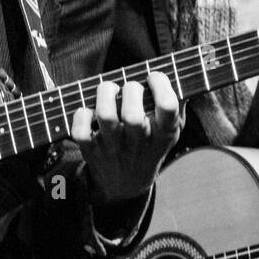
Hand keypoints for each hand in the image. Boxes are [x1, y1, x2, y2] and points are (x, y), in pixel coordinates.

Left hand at [70, 73, 180, 205]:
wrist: (127, 185)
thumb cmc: (150, 144)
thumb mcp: (171, 130)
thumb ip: (177, 103)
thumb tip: (178, 73)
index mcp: (164, 134)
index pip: (167, 106)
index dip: (160, 84)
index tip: (153, 77)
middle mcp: (139, 142)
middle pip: (132, 114)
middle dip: (131, 90)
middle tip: (130, 88)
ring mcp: (114, 148)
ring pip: (105, 116)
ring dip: (106, 94)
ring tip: (109, 90)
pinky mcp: (92, 151)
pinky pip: (80, 132)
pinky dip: (81, 115)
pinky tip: (89, 111)